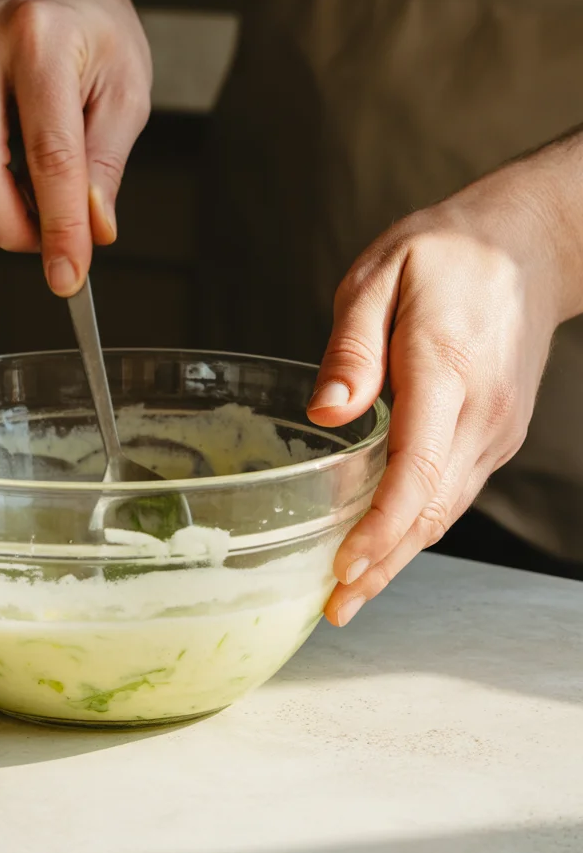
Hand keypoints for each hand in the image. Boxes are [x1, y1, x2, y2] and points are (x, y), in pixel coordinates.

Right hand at [0, 0, 151, 295]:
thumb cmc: (95, 36)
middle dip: (13, 230)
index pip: (48, 155)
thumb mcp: (126, 93)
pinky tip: (9, 160)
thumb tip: (92, 230)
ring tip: (41, 188)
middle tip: (51, 247)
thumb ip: (107, 166)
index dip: (59, 227)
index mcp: (37, 38)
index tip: (69, 275)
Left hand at [306, 152, 580, 626]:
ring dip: (401, 554)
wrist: (527, 244)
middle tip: (333, 608)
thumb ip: (353, 348)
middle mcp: (481, 414)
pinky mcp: (495, 431)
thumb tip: (326, 414)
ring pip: (446, 508)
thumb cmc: (443, 253)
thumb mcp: (381, 276)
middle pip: (431, 509)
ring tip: (351, 592)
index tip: (345, 569)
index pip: (418, 470)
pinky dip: (419, 524)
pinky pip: (454, 489)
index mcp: (446, 371)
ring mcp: (495, 428)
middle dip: (383, 564)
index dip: (382, 529)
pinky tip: (387, 542)